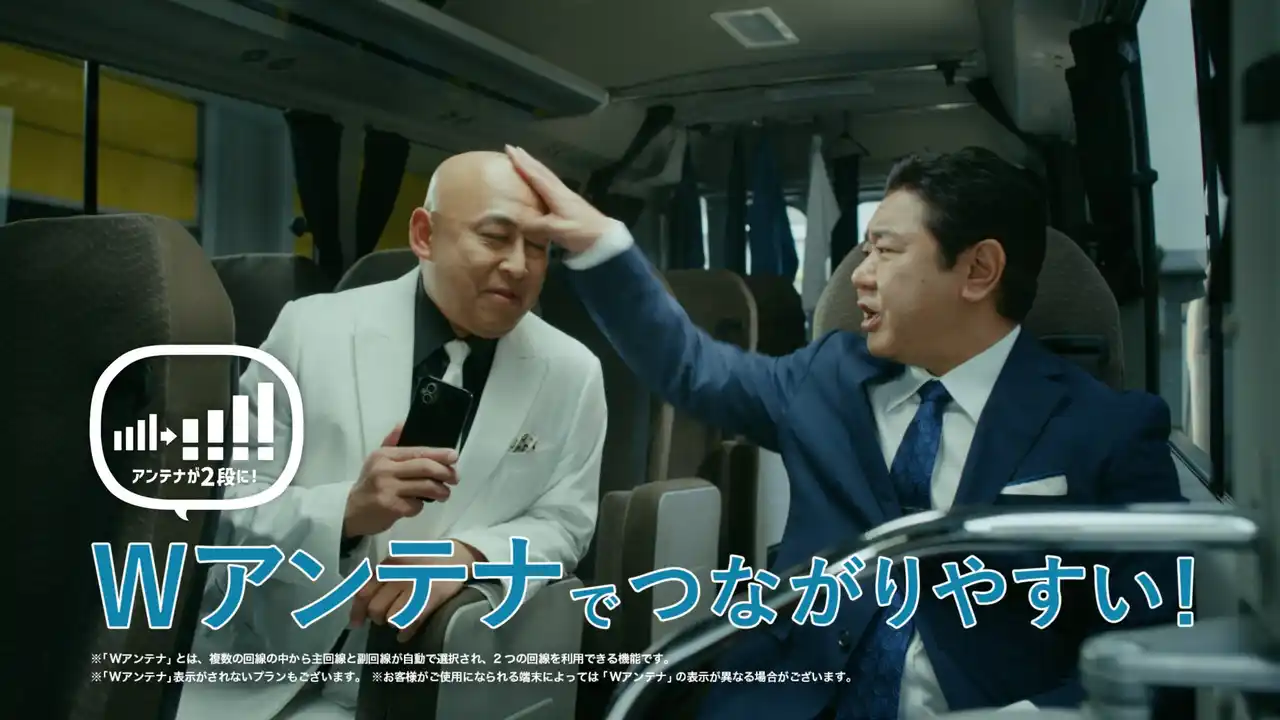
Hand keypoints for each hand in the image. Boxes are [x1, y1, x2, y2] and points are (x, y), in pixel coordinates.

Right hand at [342, 425, 458, 538]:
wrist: (350, 511)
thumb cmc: (369, 484)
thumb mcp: (377, 460)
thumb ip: (392, 442)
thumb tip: (403, 424)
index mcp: (385, 455)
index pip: (417, 451)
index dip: (439, 454)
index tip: (454, 456)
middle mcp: (385, 469)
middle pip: (425, 467)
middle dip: (445, 472)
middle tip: (455, 478)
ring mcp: (388, 489)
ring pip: (425, 487)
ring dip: (440, 491)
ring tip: (444, 493)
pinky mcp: (391, 508)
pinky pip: (417, 505)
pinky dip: (421, 506)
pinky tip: (417, 505)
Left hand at [348, 543, 478, 641]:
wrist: (455, 556)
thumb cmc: (423, 562)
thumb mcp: (398, 563)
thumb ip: (380, 579)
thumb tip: (361, 606)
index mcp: (388, 564)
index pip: (364, 592)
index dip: (357, 611)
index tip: (356, 624)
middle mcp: (399, 573)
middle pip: (376, 608)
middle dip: (378, 618)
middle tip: (385, 618)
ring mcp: (416, 585)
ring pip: (391, 617)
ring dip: (393, 622)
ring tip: (400, 619)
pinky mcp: (431, 596)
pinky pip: (411, 621)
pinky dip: (405, 632)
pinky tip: (404, 635)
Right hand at [504, 144, 614, 253]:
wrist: (604, 238)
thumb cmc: (580, 232)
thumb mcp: (555, 229)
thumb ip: (535, 225)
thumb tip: (516, 221)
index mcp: (555, 193)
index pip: (535, 174)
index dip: (521, 162)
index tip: (509, 148)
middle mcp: (560, 190)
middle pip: (541, 171)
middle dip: (527, 160)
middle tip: (513, 148)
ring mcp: (567, 196)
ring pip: (547, 176)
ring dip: (534, 166)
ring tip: (524, 160)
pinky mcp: (571, 203)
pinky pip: (551, 184)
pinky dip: (542, 177)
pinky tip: (541, 180)